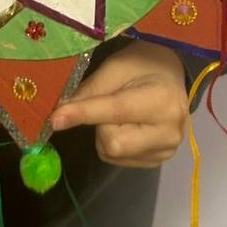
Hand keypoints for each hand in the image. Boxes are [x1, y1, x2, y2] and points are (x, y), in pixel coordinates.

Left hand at [49, 40, 189, 168]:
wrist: (171, 76)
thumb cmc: (143, 64)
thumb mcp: (116, 67)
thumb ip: (90, 90)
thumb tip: (59, 112)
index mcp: (162, 101)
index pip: (115, 111)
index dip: (83, 114)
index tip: (55, 119)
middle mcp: (169, 133)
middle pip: (113, 142)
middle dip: (99, 124)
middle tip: (109, 101)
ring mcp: (165, 151)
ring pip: (112, 153)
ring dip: (105, 133)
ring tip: (122, 112)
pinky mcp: (158, 162)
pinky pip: (119, 159)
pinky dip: (114, 142)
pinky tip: (128, 125)